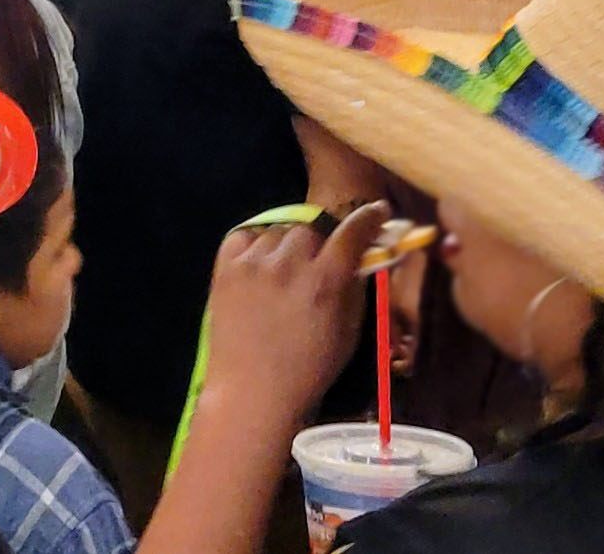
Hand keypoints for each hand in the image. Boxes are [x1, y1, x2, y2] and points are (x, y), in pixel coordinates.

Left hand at [202, 201, 391, 422]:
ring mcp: (253, 263)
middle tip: (320, 259)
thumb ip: (355, 289)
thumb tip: (361, 259)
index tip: (378, 211)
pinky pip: (244, 236)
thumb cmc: (308, 370)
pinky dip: (255, 244)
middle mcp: (290, 264)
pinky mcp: (224, 268)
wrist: (252, 392)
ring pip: (279, 230)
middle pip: (312, 227)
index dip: (369, 218)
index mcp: (326, 281)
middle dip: (322, 239)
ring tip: (288, 268)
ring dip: (289, 244)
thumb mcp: (348, 332)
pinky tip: (261, 264)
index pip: (352, 231)